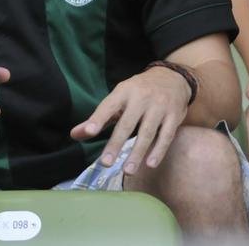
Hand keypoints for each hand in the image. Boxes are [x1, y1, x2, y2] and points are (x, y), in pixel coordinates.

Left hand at [69, 64, 190, 175]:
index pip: (108, 106)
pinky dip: (158, 150)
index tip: (89, 132)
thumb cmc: (140, 92)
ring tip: (127, 171)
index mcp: (124, 91)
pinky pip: (166, 135)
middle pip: (127, 123)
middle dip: (116, 144)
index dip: (98, 118)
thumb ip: (98, 118)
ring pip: (147, 132)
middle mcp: (142, 97)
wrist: (173, 77)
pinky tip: (150, 164)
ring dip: (137, 153)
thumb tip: (74, 135)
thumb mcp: (119, 98)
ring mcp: (160, 106)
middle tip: (105, 163)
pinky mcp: (174, 115)